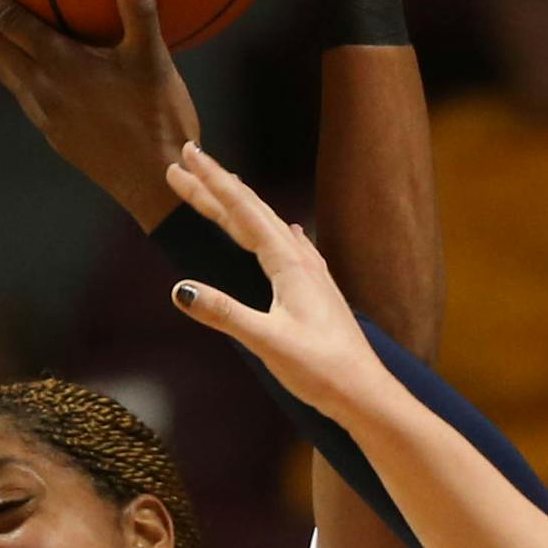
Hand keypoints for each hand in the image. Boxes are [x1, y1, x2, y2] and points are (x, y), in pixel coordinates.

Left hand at [0, 0, 193, 229]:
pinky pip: (14, 85)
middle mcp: (40, 85)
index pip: (7, 21)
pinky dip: (0, 60)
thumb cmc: (157, 120)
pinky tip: (6, 53)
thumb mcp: (153, 62)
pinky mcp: (49, 127)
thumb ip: (139, 11)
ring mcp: (41, 110)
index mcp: (61, 64)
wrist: (152, 182)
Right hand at [164, 143, 390, 417]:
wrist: (365, 392)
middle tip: (185, 160)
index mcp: (289, 265)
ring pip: (269, 227)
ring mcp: (312, 275)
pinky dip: (272, 231)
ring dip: (240, 206)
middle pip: (252, 212)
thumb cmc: (322, 369)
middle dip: (216, 186)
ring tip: (221, 187)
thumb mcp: (267, 342)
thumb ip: (224, 314)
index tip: (187, 155)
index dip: (212, 183)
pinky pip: (288, 247)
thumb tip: (181, 289)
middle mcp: (302, 261)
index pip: (242, 212)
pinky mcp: (317, 292)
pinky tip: (286, 231)